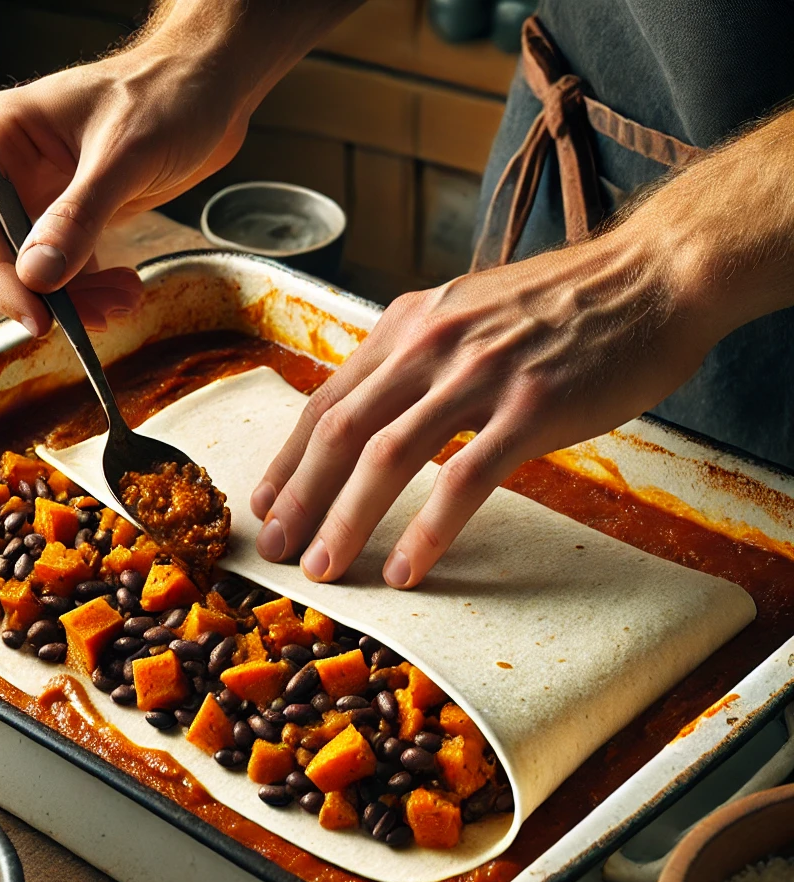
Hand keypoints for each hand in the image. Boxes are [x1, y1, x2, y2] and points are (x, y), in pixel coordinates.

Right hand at [0, 46, 248, 334]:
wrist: (209, 86)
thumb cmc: (165, 95)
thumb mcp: (122, 157)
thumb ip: (78, 217)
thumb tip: (38, 277)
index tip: (38, 318)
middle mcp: (12, 166)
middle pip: (5, 252)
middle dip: (49, 293)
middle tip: (94, 319)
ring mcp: (43, 192)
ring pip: (41, 268)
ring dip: (79, 297)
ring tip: (124, 302)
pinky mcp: (76, 213)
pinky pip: (72, 266)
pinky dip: (94, 288)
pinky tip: (126, 292)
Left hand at [251, 223, 721, 587]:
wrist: (653, 275)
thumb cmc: (563, 302)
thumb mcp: (468, 312)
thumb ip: (417, 356)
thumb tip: (376, 411)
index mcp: (408, 324)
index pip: (327, 399)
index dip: (288, 458)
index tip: (265, 503)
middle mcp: (430, 344)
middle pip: (340, 431)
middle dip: (299, 498)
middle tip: (275, 549)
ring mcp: (480, 374)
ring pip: (387, 457)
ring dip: (346, 521)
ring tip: (324, 568)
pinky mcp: (531, 408)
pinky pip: (463, 481)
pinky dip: (427, 532)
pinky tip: (406, 569)